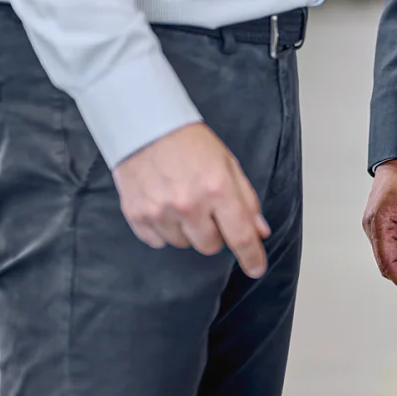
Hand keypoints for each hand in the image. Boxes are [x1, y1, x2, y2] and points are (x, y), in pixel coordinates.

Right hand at [112, 122, 270, 277]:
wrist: (145, 127)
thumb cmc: (189, 142)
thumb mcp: (228, 164)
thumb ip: (245, 200)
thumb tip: (259, 230)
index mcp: (217, 189)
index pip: (240, 236)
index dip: (251, 256)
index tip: (256, 268)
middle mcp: (189, 205)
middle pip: (210, 246)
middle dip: (214, 232)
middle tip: (207, 209)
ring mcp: (160, 212)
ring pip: (183, 244)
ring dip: (187, 230)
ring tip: (182, 200)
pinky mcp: (137, 216)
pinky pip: (158, 241)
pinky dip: (164, 229)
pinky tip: (163, 205)